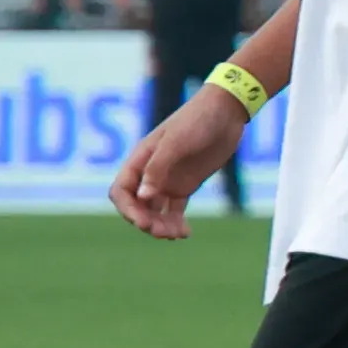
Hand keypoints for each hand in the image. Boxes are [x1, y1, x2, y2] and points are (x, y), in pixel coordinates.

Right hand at [110, 87, 241, 237]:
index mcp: (140, 160)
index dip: (128, 209)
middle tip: (163, 233)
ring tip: (177, 234)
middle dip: (145, 221)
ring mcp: (167, 180)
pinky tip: (185, 233)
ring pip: (155, 211)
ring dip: (160, 225)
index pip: (121, 191)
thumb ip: (158, 168)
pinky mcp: (185, 185)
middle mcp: (150, 173)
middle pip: (137, 206)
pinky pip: (174, 210)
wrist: (226, 112)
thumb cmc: (197, 121)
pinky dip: (176, 223)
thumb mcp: (176, 142)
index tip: (143, 222)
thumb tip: (143, 197)